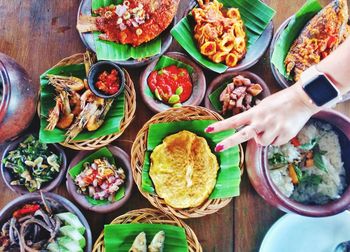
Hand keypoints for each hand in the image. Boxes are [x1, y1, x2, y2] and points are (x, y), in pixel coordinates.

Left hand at [205, 82, 320, 151]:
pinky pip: (275, 143)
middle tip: (218, 148)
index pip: (234, 120)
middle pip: (242, 135)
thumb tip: (253, 136)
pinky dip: (278, 138)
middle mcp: (262, 121)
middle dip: (229, 142)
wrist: (303, 98)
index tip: (208, 129)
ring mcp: (273, 128)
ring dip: (266, 138)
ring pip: (262, 143)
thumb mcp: (264, 106)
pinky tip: (283, 128)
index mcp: (255, 112)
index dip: (221, 126)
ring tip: (274, 126)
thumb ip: (255, 119)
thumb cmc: (281, 102)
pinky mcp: (285, 134)